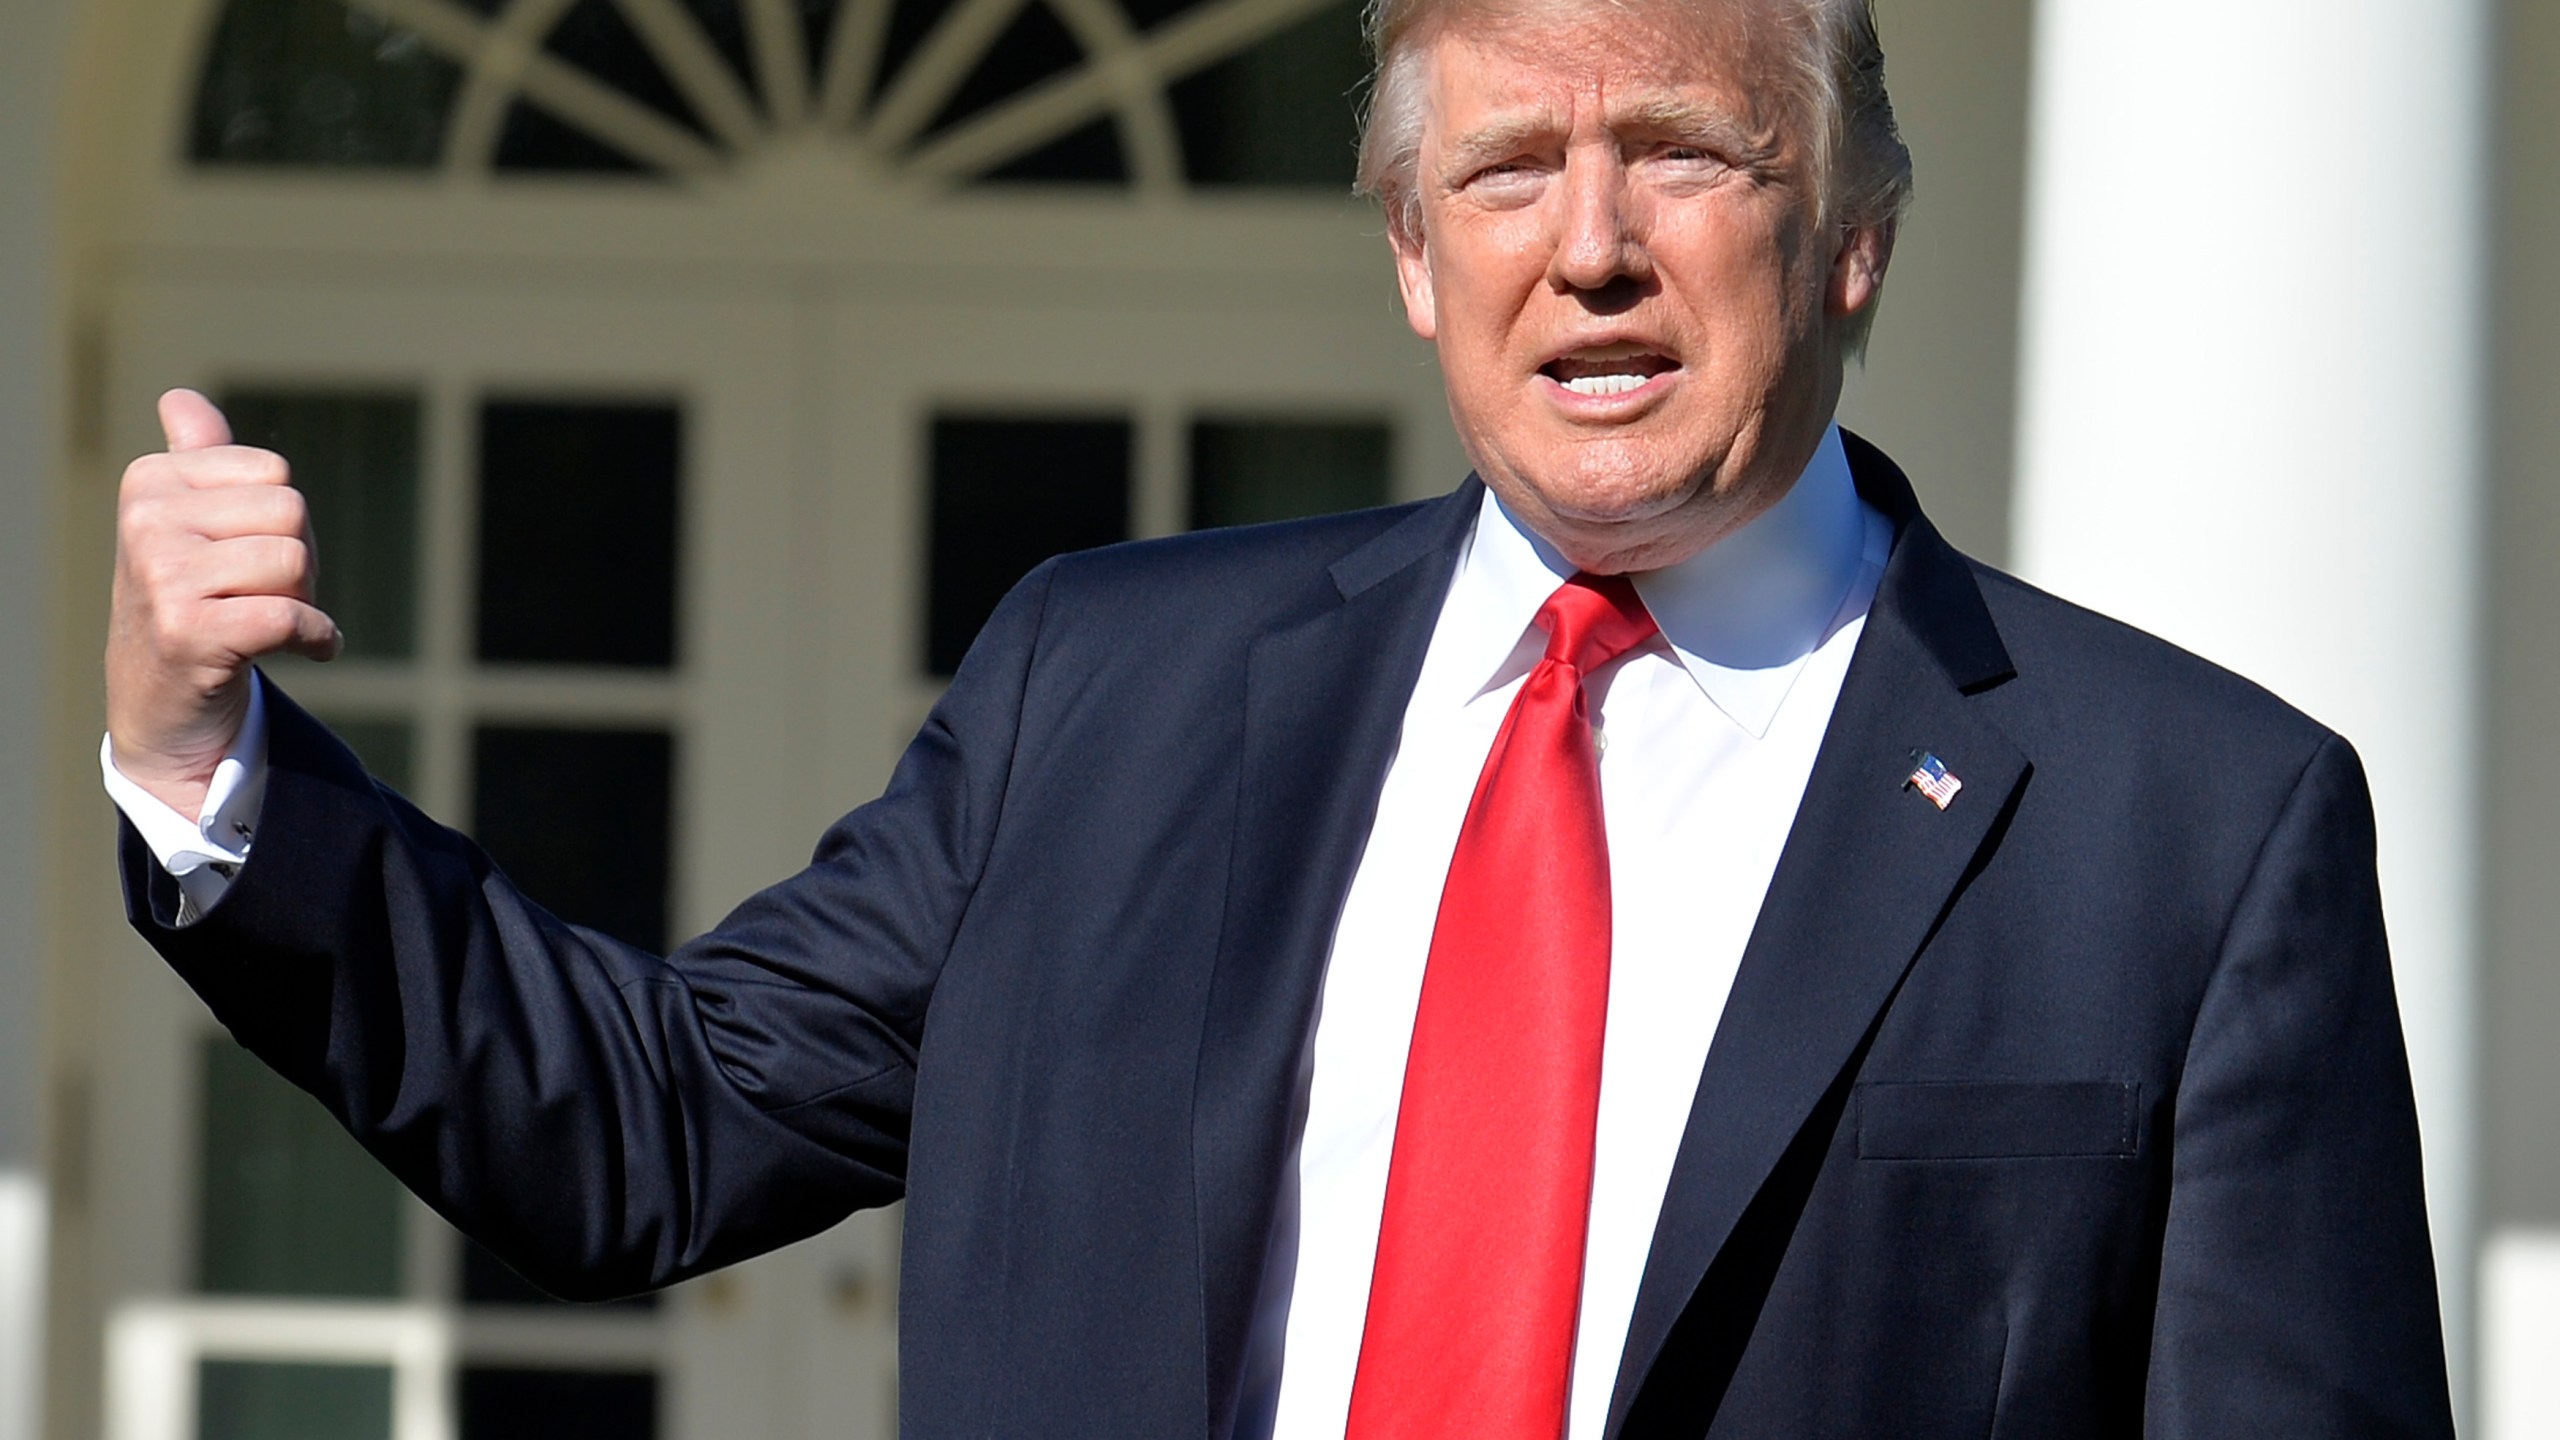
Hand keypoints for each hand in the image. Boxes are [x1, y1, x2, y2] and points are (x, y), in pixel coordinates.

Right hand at [105, 389, 341, 817]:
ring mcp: (162, 576)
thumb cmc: (188, 600)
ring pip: (293, 562)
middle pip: (291, 512)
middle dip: (297, 559)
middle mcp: (146, 520)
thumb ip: (195, 457)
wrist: (160, 702)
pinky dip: (317, 639)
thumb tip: (181, 398)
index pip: (275, 473)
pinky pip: (290, 616)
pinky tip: (308, 652)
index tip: (246, 555)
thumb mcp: (186, 523)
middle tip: (258, 595)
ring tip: (263, 622)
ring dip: (303, 601)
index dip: (282, 521)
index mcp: (151, 480)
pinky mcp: (187, 631)